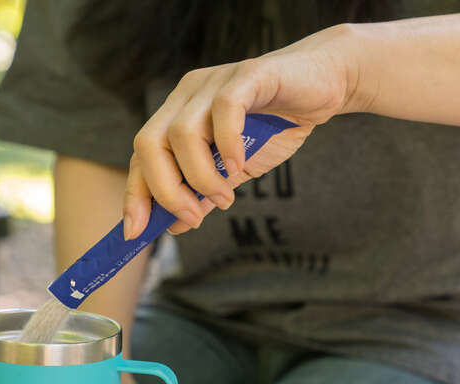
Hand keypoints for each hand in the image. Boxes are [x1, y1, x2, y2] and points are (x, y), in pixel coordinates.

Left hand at [123, 24, 362, 237]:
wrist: (324, 85)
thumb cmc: (274, 126)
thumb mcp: (232, 170)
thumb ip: (202, 194)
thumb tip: (174, 226)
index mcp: (175, 115)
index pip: (139, 156)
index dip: (135, 194)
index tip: (135, 232)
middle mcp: (187, 95)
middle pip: (148, 144)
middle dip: (164, 190)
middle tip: (192, 216)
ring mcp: (214, 81)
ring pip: (182, 133)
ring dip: (200, 176)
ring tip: (225, 197)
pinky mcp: (248, 74)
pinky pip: (225, 109)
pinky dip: (228, 145)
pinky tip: (240, 167)